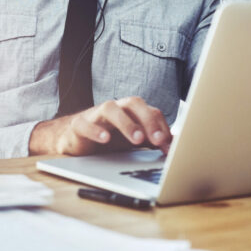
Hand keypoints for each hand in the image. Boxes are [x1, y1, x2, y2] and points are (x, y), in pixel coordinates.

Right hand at [29, 97, 172, 155]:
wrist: (74, 139)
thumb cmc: (108, 137)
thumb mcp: (133, 141)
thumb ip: (153, 141)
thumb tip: (176, 147)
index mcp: (131, 111)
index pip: (151, 112)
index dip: (162, 127)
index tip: (169, 146)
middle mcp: (116, 108)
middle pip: (134, 103)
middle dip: (148, 120)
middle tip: (157, 139)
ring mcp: (96, 115)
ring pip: (111, 109)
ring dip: (126, 123)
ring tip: (137, 139)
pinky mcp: (79, 124)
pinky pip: (86, 124)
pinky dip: (96, 130)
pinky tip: (105, 139)